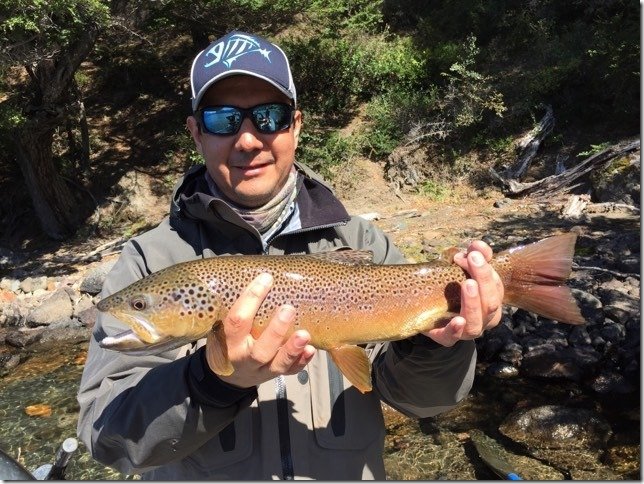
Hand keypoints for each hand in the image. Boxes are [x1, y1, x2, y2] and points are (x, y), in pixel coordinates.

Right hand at [205, 272, 315, 387]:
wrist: (230, 376)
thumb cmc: (229, 342)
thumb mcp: (224, 327)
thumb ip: (240, 308)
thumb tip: (263, 277)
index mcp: (228, 342)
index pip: (237, 321)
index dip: (251, 299)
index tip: (266, 279)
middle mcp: (244, 359)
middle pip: (260, 350)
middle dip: (276, 330)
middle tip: (288, 309)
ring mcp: (260, 370)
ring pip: (277, 364)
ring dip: (292, 349)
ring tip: (304, 334)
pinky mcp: (274, 376)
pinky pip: (289, 371)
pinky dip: (301, 361)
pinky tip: (310, 349)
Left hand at [424, 240, 503, 346]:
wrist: (428, 311)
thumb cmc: (451, 287)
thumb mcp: (462, 268)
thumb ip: (473, 255)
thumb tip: (478, 245)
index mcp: (491, 302)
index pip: (497, 288)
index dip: (486, 270)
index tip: (471, 254)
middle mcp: (483, 319)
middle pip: (491, 304)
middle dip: (483, 279)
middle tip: (471, 259)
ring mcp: (466, 331)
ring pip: (476, 323)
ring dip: (473, 303)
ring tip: (467, 284)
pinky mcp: (445, 338)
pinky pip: (452, 337)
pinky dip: (455, 329)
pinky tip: (457, 320)